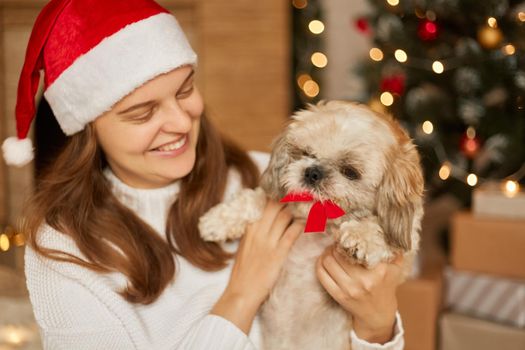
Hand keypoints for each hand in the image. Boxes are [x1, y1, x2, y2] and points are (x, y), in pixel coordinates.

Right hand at [211, 199, 302, 332]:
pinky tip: (307, 222)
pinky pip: (292, 233)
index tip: (288, 191)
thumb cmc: (244, 270)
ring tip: (308, 207)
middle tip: (302, 196)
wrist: (242, 291)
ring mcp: (268, 242)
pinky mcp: (278, 253)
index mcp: (249, 228)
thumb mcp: (245, 245)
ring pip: (285, 216)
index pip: (264, 204)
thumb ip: (254, 231)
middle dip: (290, 199)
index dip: (277, 195)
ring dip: (298, 211)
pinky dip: (301, 225)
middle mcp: (258, 231)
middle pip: (276, 206)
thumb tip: (267, 219)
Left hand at [316, 245, 403, 343]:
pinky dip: (319, 264)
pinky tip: (323, 260)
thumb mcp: (395, 268)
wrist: (378, 314)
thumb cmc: (386, 286)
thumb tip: (386, 230)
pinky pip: (322, 275)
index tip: (346, 236)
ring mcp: (350, 289)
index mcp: (379, 271)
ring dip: (326, 253)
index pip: (356, 248)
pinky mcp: (339, 296)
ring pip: (328, 262)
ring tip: (330, 250)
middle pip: (339, 253)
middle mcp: (363, 281)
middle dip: (335, 245)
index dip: (348, 239)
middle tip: (336, 243)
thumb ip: (393, 249)